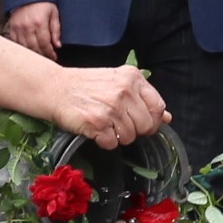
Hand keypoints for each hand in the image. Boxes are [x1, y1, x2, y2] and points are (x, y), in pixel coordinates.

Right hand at [7, 2, 61, 57]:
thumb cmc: (42, 2)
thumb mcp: (54, 13)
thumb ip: (56, 29)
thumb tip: (57, 45)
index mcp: (40, 23)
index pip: (45, 44)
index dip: (50, 53)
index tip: (53, 56)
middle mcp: (28, 27)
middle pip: (34, 48)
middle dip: (42, 55)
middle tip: (47, 57)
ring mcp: (18, 28)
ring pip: (25, 47)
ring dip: (32, 53)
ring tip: (39, 54)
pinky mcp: (12, 27)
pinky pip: (15, 42)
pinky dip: (22, 48)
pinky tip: (28, 49)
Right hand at [51, 63, 167, 148]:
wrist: (54, 88)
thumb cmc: (86, 86)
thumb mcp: (118, 83)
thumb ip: (143, 99)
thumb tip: (167, 118)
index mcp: (133, 78)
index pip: (158, 107)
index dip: (154, 121)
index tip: (144, 124)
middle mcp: (124, 91)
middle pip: (146, 126)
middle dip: (135, 131)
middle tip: (119, 125)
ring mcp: (111, 107)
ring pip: (129, 137)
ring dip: (117, 137)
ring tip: (104, 124)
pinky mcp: (97, 123)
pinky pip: (112, 144)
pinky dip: (104, 142)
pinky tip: (95, 130)